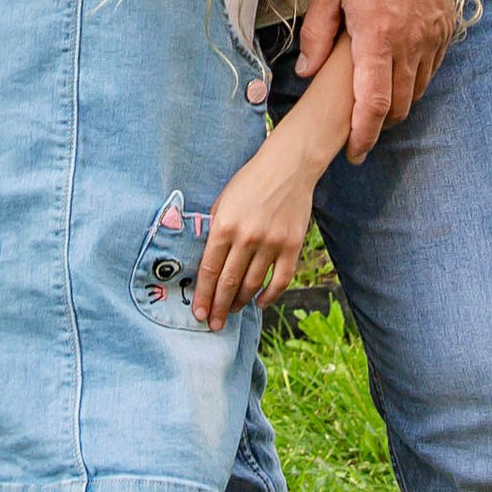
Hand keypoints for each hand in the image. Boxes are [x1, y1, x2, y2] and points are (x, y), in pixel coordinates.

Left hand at [190, 138, 318, 330]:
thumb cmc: (249, 182)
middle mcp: (247, 237)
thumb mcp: (222, 201)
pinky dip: (269, 296)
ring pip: (253, 285)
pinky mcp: (292, 246)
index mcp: (224, 226)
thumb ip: (214, 231)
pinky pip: (280, 281)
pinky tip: (259, 302)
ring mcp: (272, 243)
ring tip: (231, 311)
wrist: (287, 166)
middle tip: (213, 324)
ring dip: (240, 302)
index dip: (203, 295)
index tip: (198, 313)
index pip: (209, 270)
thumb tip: (207, 263)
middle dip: (218, 307)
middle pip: (229, 283)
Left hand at [298, 0, 457, 162]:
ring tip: (378, 104)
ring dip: (399, 105)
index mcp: (377, 38)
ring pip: (418, 90)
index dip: (363, 135)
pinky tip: (399, 74)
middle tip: (360, 132)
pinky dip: (416, 81)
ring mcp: (432, 38)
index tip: (353, 152)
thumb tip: (305, 71)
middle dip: (379, 126)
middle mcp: (410, 45)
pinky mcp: (446, 30)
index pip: (374, 104)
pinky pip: (432, 68)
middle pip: (400, 107)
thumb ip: (317, 34)